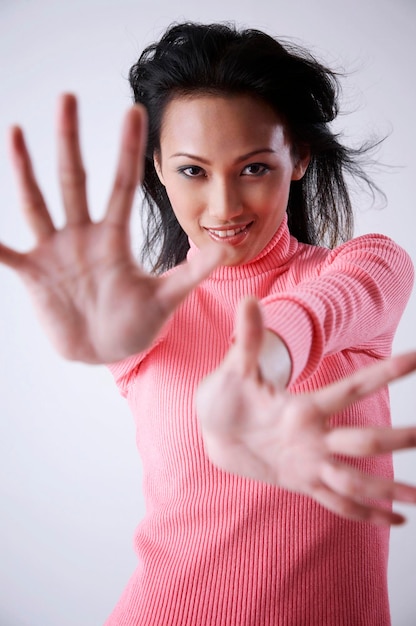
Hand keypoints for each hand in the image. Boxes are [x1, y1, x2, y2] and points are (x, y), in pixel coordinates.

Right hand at [0, 94, 225, 362]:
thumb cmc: (137, 323)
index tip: (135, 111)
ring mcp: (55, 253)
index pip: (122, 185)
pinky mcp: (35, 275)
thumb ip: (192, 272)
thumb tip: (225, 247)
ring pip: (37, 204)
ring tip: (16, 131)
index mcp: (114, 238)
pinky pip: (8, 254)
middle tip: (68, 96)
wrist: (108, 352)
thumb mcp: (167, 299)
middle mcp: (82, 236)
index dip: (128, 150)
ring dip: (24, 170)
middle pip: (74, 180)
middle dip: (70, 140)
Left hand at [197, 297, 415, 524]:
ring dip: (387, 489)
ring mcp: (311, 462)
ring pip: (356, 478)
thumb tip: (248, 299)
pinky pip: (337, 503)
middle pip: (362, 441)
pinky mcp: (302, 482)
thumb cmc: (225, 394)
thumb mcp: (236, 368)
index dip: (384, 374)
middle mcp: (315, 436)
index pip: (352, 388)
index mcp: (304, 407)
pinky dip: (364, 514)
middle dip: (395, 440)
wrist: (215, 429)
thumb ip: (249, 339)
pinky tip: (393, 523)